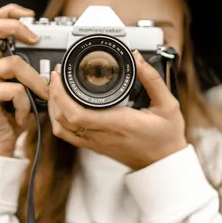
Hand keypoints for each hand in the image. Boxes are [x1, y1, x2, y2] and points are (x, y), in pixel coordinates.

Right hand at [0, 4, 49, 156]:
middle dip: (15, 26)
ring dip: (35, 81)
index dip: (9, 12)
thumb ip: (28, 68)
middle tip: (35, 38)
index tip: (31, 16)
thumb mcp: (23, 86)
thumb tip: (53, 55)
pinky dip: (27, 104)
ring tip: (42, 97)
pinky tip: (23, 116)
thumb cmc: (14, 113)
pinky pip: (15, 90)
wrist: (0, 143)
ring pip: (13, 64)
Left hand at [48, 50, 186, 169]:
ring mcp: (96, 143)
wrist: (165, 164)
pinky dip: (59, 120)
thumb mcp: (168, 105)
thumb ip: (152, 80)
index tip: (60, 75)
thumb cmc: (166, 137)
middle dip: (53, 94)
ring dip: (53, 108)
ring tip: (57, 88)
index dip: (61, 94)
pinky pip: (68, 136)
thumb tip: (138, 59)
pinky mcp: (95, 147)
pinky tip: (64, 106)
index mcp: (118, 123)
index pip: (77, 113)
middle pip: (63, 119)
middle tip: (57, 75)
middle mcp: (103, 135)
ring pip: (61, 129)